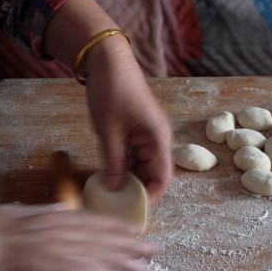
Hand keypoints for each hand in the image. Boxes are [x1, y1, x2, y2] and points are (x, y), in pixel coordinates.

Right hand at [0, 204, 156, 270]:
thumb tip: (61, 206)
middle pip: (104, 238)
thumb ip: (42, 210)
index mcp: (54, 217)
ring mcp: (58, 248)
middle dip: (132, 244)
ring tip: (147, 267)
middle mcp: (62, 230)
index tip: (137, 231)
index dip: (118, 227)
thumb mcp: (18, 212)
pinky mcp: (52, 267)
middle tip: (155, 249)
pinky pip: (84, 270)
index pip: (94, 222)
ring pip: (100, 253)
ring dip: (126, 261)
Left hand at [43, 0, 172, 203]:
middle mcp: (157, 139)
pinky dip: (124, 165)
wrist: (108, 61)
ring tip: (111, 191)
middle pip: (153, 173)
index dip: (152, 195)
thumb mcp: (108, 132)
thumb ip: (113, 162)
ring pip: (142, 165)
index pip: (162, 177)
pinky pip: (134, 154)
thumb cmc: (112, 93)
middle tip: (118, 203)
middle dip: (138, 189)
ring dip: (129, 177)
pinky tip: (109, 173)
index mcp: (158, 139)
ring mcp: (147, 134)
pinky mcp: (137, 131)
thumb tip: (115, 188)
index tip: (134, 209)